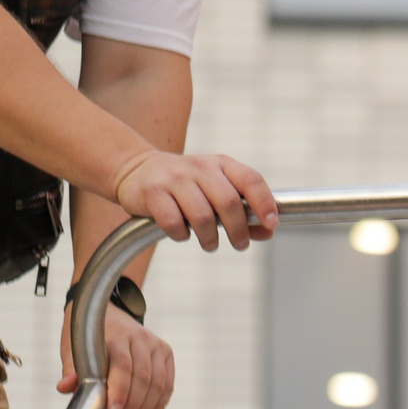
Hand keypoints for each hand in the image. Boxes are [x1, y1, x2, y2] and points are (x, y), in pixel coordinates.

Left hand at [56, 303, 173, 408]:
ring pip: (158, 383)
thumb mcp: (72, 346)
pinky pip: (167, 384)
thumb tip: (66, 388)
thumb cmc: (86, 334)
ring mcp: (155, 344)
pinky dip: (159, 404)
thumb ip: (71, 368)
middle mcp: (138, 337)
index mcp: (114, 335)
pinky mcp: (166, 352)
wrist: (106, 309)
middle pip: (142, 378)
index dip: (120, 391)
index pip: (122, 366)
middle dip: (131, 407)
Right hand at [111, 150, 277, 250]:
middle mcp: (199, 167)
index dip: (265, 203)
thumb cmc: (187, 186)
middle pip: (228, 202)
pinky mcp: (152, 192)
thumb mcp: (217, 189)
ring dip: (211, 238)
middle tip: (239, 244)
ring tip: (210, 244)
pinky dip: (182, 235)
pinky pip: (174, 223)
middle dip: (238, 231)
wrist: (136, 169)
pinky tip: (183, 234)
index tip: (271, 224)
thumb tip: (268, 231)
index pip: (251, 179)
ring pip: (202, 216)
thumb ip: (243, 210)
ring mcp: (174, 178)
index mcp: (221, 164)